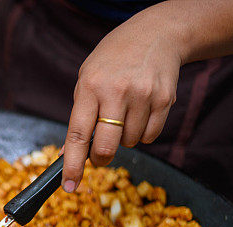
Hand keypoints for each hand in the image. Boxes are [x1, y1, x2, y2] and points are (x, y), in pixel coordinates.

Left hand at [62, 13, 180, 191]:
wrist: (155, 34)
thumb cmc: (111, 63)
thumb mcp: (86, 80)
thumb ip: (77, 118)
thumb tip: (67, 155)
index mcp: (90, 88)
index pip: (78, 135)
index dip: (73, 165)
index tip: (69, 186)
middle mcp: (116, 92)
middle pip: (107, 146)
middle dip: (101, 158)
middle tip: (100, 156)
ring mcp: (143, 95)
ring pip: (130, 143)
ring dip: (123, 139)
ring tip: (124, 113)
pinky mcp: (165, 99)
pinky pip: (150, 136)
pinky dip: (142, 133)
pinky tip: (140, 111)